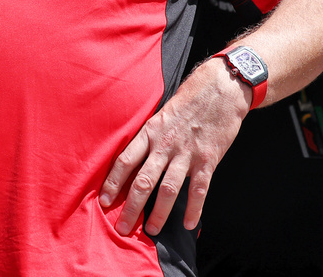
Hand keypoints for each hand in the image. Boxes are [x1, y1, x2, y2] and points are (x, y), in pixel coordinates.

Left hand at [98, 58, 250, 235]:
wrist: (218, 90)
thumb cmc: (186, 103)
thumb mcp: (159, 116)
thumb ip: (148, 138)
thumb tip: (132, 162)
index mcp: (149, 132)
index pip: (125, 161)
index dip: (113, 182)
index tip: (104, 201)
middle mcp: (164, 145)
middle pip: (143, 181)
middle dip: (131, 207)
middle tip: (122, 228)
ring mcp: (187, 153)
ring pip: (168, 189)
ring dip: (158, 214)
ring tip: (150, 231)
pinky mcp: (208, 159)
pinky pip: (199, 190)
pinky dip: (194, 209)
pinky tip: (188, 224)